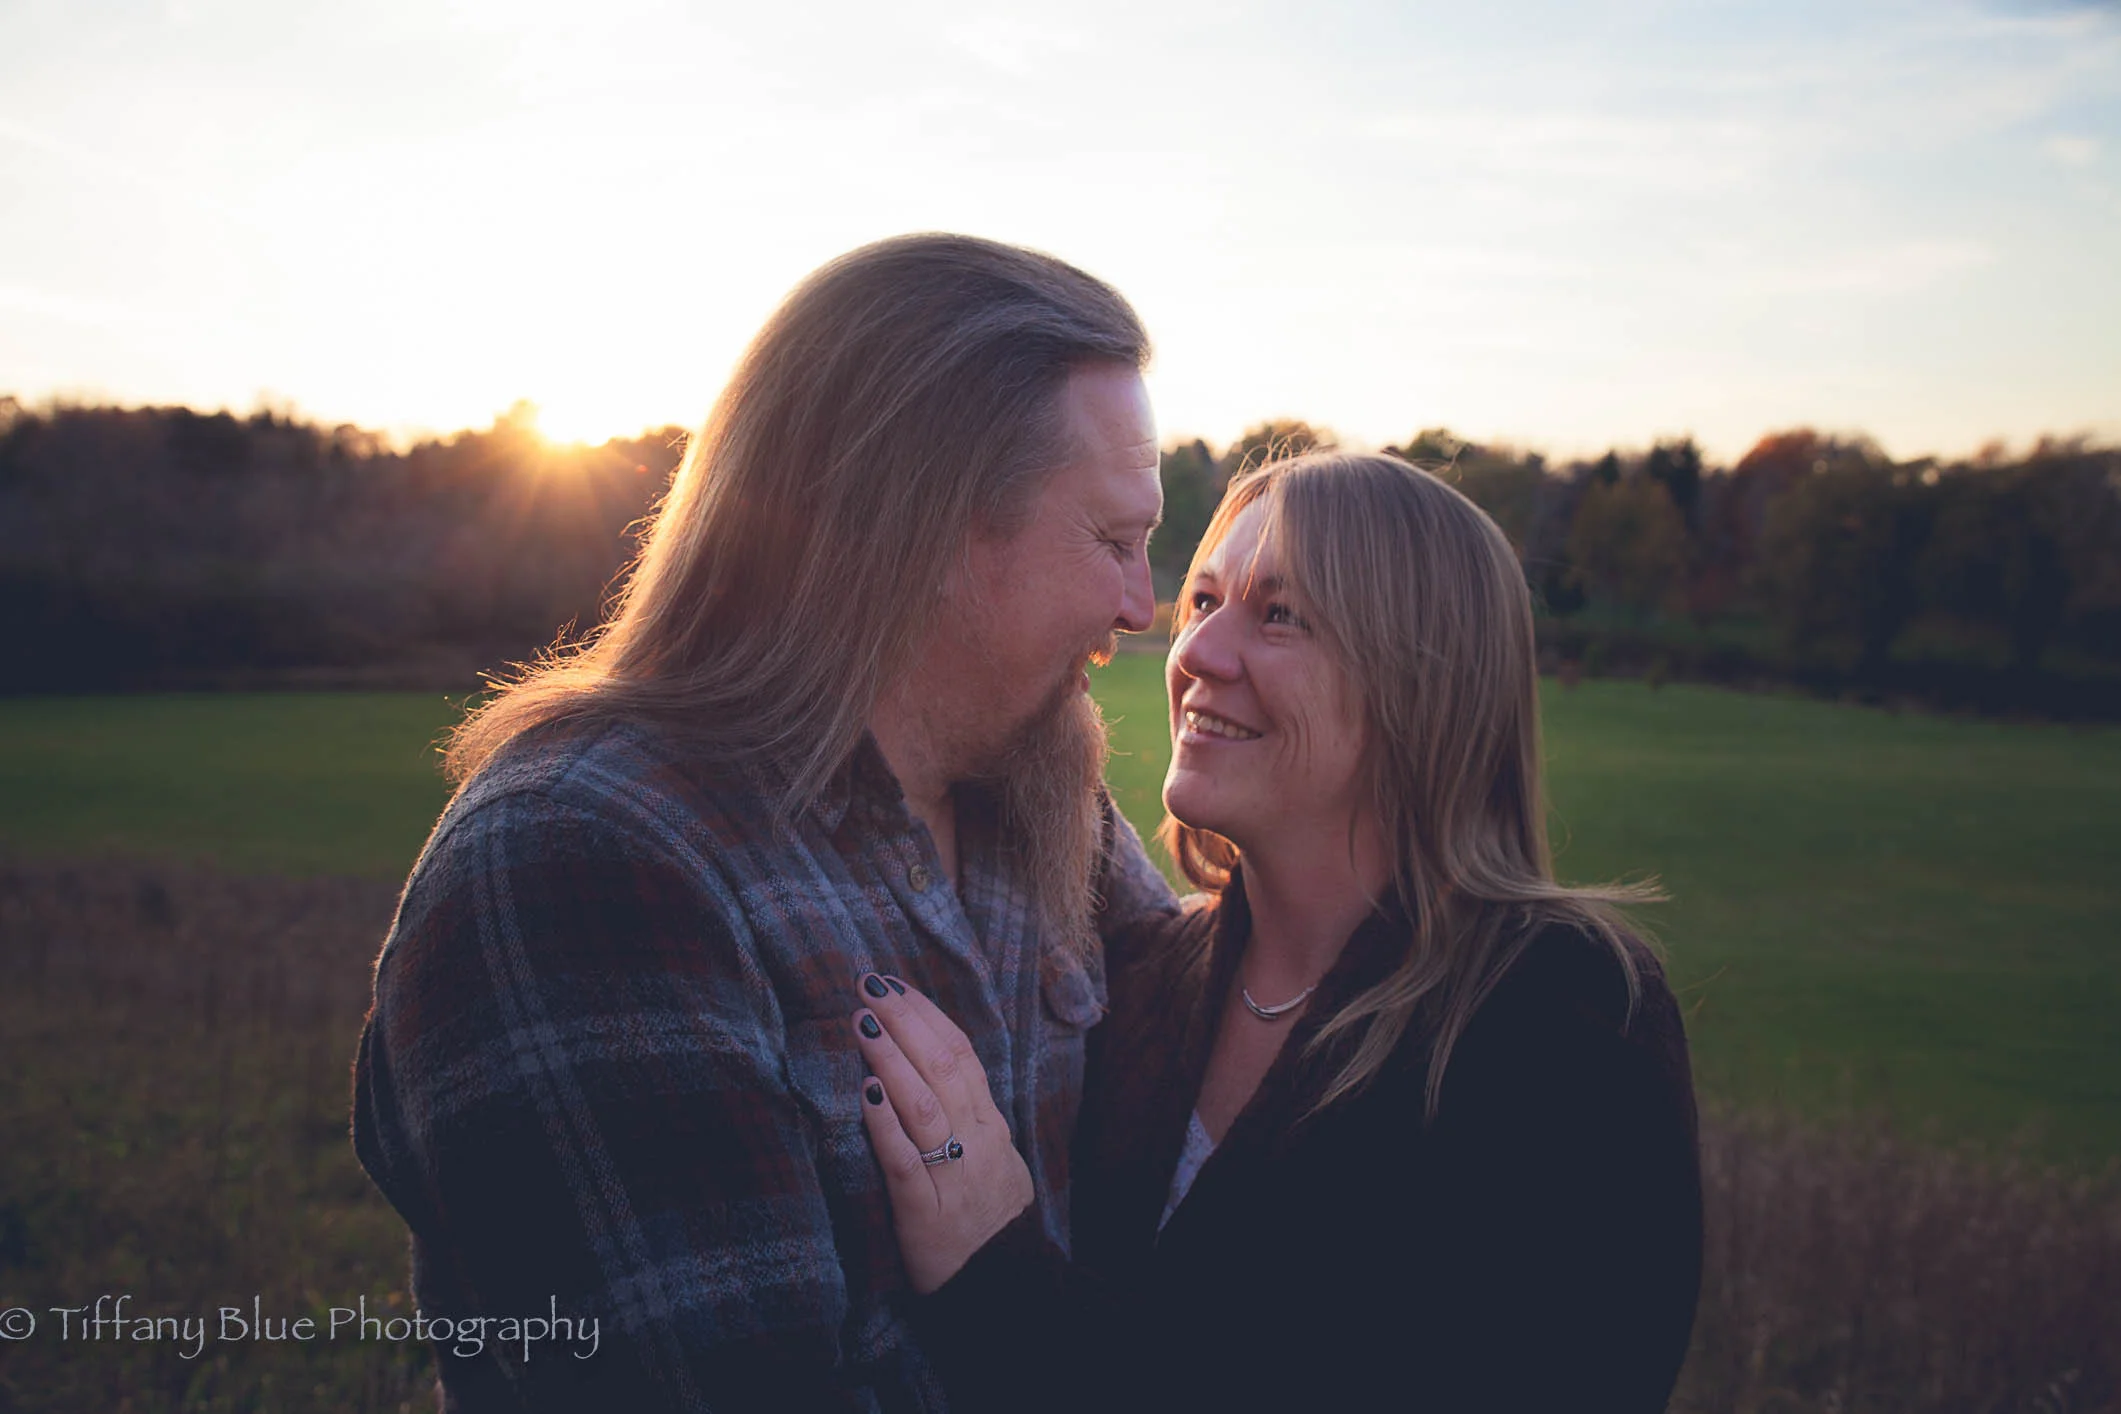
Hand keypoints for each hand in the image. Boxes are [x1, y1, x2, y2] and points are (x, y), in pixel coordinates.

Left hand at [852, 974, 1033, 1293]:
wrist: (1006, 1286)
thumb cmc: (990, 1220)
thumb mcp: (995, 1158)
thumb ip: (970, 1116)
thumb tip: (936, 1068)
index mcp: (990, 1125)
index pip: (961, 1055)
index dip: (927, 1016)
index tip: (895, 985)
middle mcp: (976, 1141)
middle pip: (942, 1067)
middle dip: (904, 1022)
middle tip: (868, 986)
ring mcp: (953, 1175)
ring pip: (924, 1105)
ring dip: (891, 1059)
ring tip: (861, 1024)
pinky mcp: (926, 1212)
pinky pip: (905, 1162)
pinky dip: (885, 1125)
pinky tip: (865, 1093)